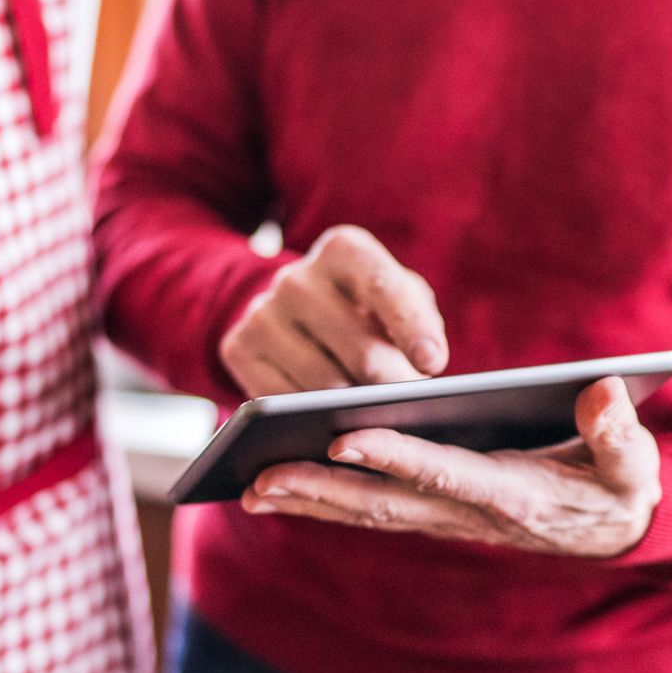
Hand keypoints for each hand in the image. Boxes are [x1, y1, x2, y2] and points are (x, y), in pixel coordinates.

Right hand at [221, 225, 447, 397]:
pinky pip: (285, 402)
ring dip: (356, 409)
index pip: (384, 289)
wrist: (292, 311)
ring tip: (377, 417)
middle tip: (412, 411)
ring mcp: (262, 313)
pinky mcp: (238, 348)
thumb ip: (418, 321)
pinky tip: (331, 422)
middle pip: (359, 351)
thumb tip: (423, 368)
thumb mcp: (397, 299)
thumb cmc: (365, 309)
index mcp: (345, 250)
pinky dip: (313, 418)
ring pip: (325, 385)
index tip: (432, 364)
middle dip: (392, 388)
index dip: (411, 328)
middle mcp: (297, 277)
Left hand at [243, 376, 659, 558]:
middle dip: (321, 488)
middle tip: (259, 476)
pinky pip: (369, 509)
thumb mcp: (633, 464)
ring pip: (366, 510)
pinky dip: (322, 501)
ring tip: (248, 485)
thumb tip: (602, 392)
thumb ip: (620, 434)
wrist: (617, 531)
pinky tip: (276, 488)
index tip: (345, 436)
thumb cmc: (621, 487)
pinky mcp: (433, 510)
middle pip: (383, 500)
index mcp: (512, 493)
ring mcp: (445, 516)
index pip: (443, 472)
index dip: (394, 456)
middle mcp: (467, 512)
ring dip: (308, 500)